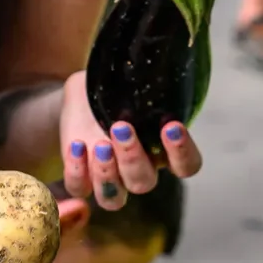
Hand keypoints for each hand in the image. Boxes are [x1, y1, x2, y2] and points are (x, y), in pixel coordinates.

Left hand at [58, 71, 203, 212]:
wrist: (81, 100)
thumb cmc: (114, 90)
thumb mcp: (125, 78)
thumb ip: (138, 78)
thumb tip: (144, 63)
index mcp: (162, 150)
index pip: (187, 166)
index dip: (183, 153)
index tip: (171, 127)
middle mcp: (140, 169)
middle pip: (144, 183)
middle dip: (133, 158)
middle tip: (121, 128)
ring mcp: (110, 179)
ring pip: (114, 198)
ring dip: (107, 174)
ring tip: (98, 145)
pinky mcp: (81, 179)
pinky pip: (80, 188)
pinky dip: (77, 170)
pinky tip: (76, 145)